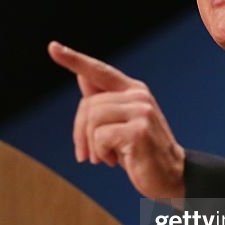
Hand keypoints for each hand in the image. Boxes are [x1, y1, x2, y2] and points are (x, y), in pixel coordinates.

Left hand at [48, 41, 184, 198]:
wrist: (171, 177)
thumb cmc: (140, 152)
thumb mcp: (119, 124)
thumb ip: (102, 101)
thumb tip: (82, 75)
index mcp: (133, 90)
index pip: (99, 71)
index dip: (74, 59)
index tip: (53, 47)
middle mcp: (139, 95)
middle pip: (88, 105)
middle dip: (80, 132)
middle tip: (85, 155)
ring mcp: (141, 111)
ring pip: (92, 119)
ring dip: (92, 145)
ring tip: (104, 157)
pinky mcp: (139, 130)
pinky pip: (100, 136)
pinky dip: (100, 153)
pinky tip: (114, 160)